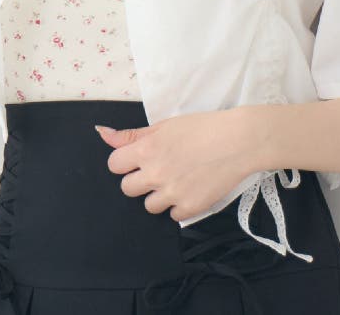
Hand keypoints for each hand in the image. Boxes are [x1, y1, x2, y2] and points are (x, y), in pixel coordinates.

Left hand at [95, 108, 259, 222]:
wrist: (237, 141)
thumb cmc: (201, 127)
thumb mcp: (165, 125)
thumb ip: (132, 135)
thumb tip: (102, 133)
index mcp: (147, 150)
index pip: (114, 165)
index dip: (125, 162)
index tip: (137, 159)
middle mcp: (155, 174)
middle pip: (128, 188)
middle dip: (140, 180)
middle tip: (159, 170)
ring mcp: (172, 193)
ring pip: (149, 206)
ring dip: (159, 195)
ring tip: (177, 179)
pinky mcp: (190, 207)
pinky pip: (173, 215)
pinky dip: (180, 204)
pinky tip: (191, 188)